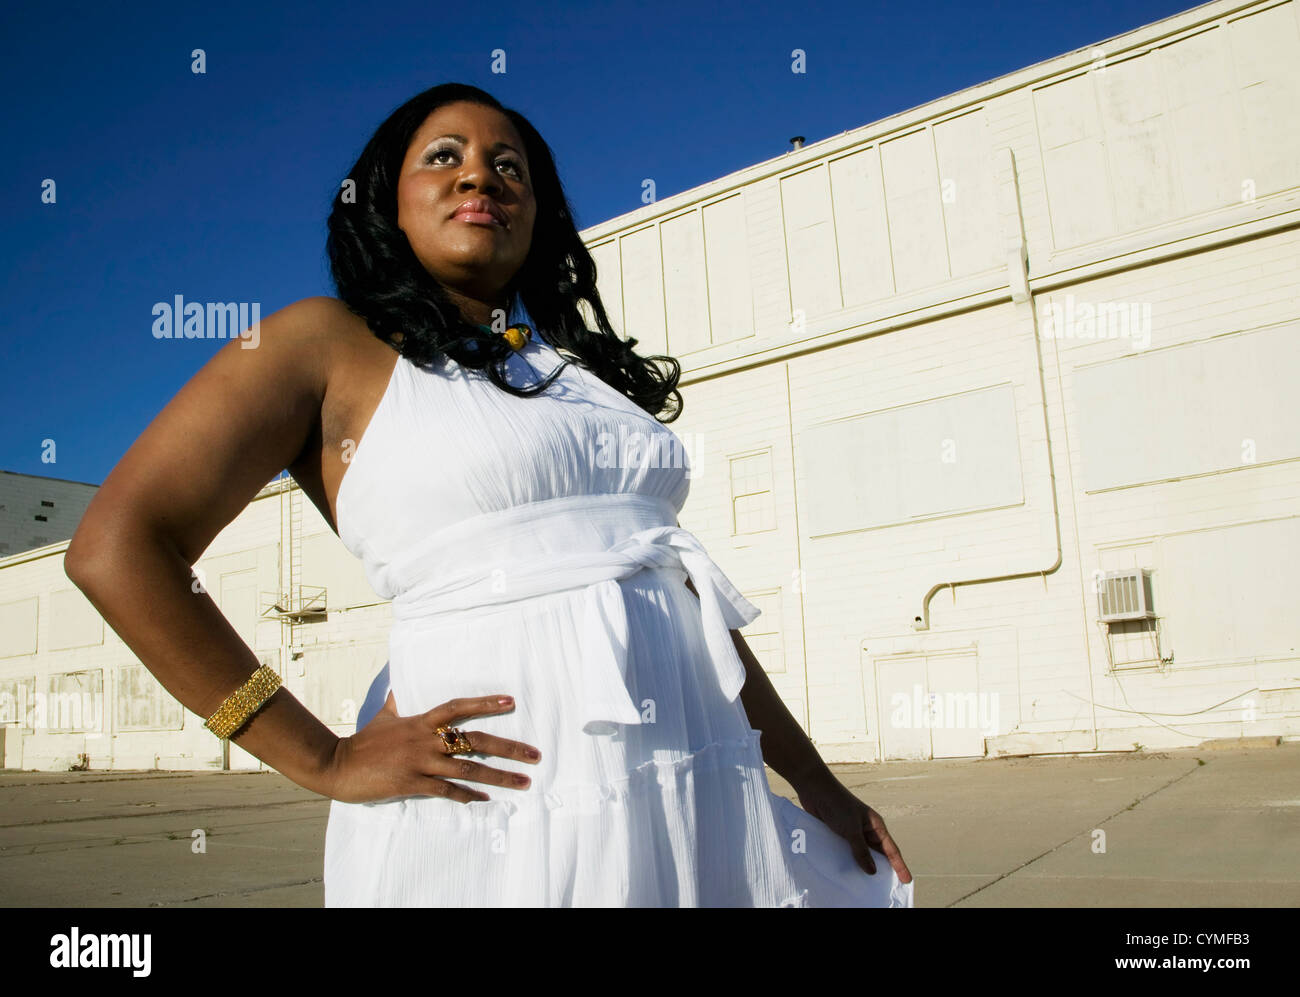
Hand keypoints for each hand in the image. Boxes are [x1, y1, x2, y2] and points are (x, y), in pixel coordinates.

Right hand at [325, 692, 541, 803]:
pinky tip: (485, 799)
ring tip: (523, 783)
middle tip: (535, 755)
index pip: (457, 707)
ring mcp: (419, 762)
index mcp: (420, 721)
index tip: (511, 701)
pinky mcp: (411, 783)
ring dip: (498, 776)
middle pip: (473, 740)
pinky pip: (446, 790)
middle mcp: (424, 739)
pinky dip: (467, 795)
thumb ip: (400, 699)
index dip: (484, 702)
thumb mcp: (385, 715)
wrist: (338, 766)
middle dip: (508, 748)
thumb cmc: (364, 741)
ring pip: (467, 768)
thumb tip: (404, 681)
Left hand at [794, 776, 911, 883]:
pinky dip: (848, 862)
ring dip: (862, 867)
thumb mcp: (851, 829)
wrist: (815, 790)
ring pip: (861, 854)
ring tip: (865, 886)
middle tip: (886, 889)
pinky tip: (845, 874)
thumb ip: (861, 850)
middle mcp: (866, 830)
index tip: (907, 880)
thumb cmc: (837, 804)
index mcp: (876, 826)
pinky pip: (847, 852)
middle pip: (878, 854)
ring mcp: (852, 833)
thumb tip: (872, 871)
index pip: (891, 850)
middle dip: (882, 870)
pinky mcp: (839, 834)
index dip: (900, 866)